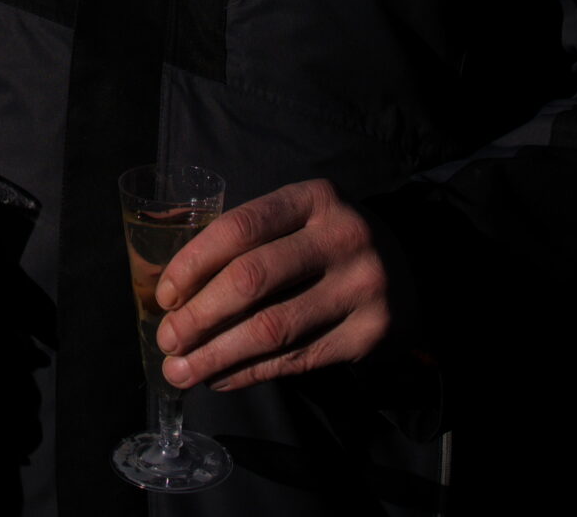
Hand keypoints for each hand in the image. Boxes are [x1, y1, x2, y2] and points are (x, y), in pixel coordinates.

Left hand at [151, 179, 391, 393]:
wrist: (411, 272)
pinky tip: (220, 377)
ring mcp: (361, 288)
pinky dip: (249, 372)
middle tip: (167, 340)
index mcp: (313, 199)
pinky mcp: (370, 335)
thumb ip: (248, 243)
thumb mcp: (299, 221)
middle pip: (251, 279)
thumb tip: (175, 295)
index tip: (164, 295)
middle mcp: (341, 238)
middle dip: (199, 315)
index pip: (239, 228)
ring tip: (181, 371)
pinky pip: (296, 360)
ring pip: (272, 328)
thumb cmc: (328, 245)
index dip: (193, 264)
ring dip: (217, 355)